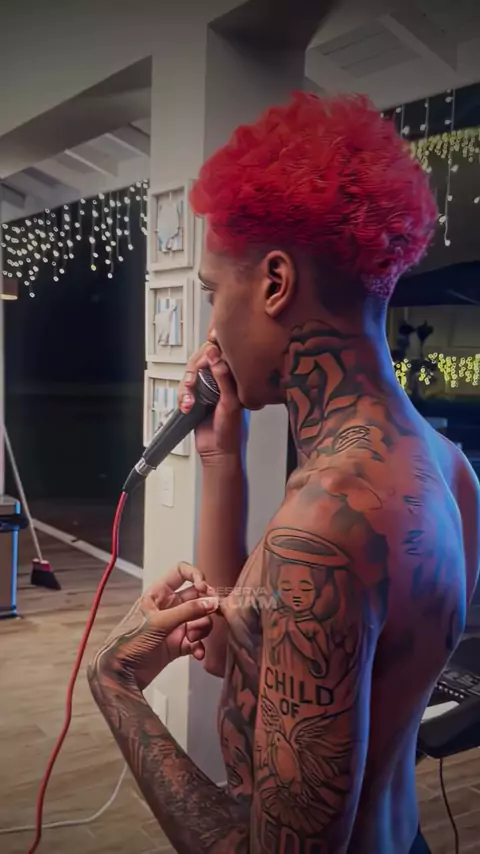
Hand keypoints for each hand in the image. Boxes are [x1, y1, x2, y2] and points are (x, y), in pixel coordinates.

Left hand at [91, 564, 218, 690]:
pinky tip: (197, 653)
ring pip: (200, 620)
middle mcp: (168, 607)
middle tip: (213, 613)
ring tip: (193, 638)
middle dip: (206, 606)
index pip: (180, 572)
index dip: (196, 575)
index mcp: (158, 594)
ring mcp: (174, 626)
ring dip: (201, 629)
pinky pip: (197, 641)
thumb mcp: (159, 623)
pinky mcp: (177, 644)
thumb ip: (188, 611)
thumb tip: (211, 602)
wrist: (120, 674)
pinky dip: (199, 646)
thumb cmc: (129, 642)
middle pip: (196, 597)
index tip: (205, 588)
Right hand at [178, 337, 242, 459]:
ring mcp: (208, 388)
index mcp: (234, 378)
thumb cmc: (231, 431)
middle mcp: (221, 380)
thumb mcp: (230, 402)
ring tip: (189, 400)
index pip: (221, 353)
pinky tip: (187, 405)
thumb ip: (223, 377)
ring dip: (186, 386)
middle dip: (193, 370)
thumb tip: (215, 355)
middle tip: (192, 379)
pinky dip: (182, 396)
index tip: (205, 354)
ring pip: (191, 374)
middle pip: (201, 360)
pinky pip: (185, 388)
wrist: (217, 451)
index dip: (210, 351)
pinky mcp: (196, 397)